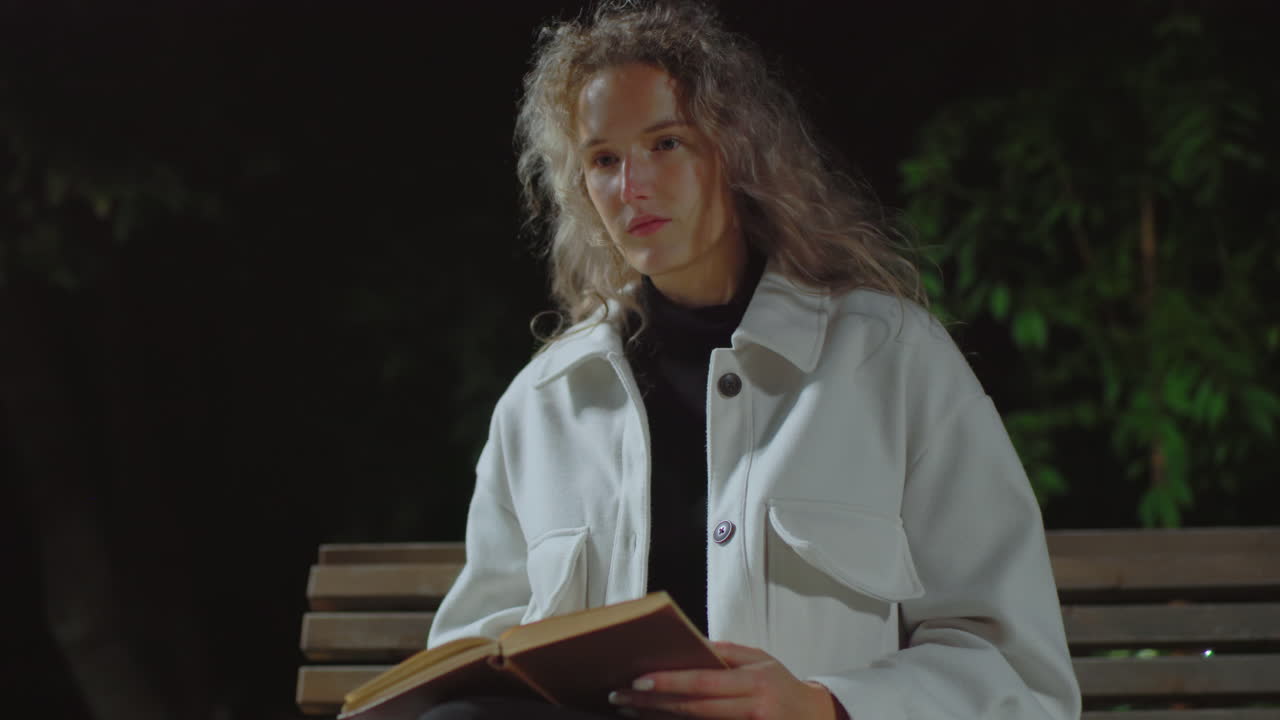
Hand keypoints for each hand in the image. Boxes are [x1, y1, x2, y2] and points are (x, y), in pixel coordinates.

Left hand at [607, 641, 840, 719]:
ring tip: (629, 707)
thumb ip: (726, 654)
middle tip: (620, 695)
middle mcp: (752, 707)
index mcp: (754, 681)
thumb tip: (690, 644)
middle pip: (694, 708)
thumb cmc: (783, 685)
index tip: (638, 680)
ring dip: (659, 716)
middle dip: (654, 702)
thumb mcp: (761, 660)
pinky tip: (656, 718)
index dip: (670, 682)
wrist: (815, 719)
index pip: (704, 682)